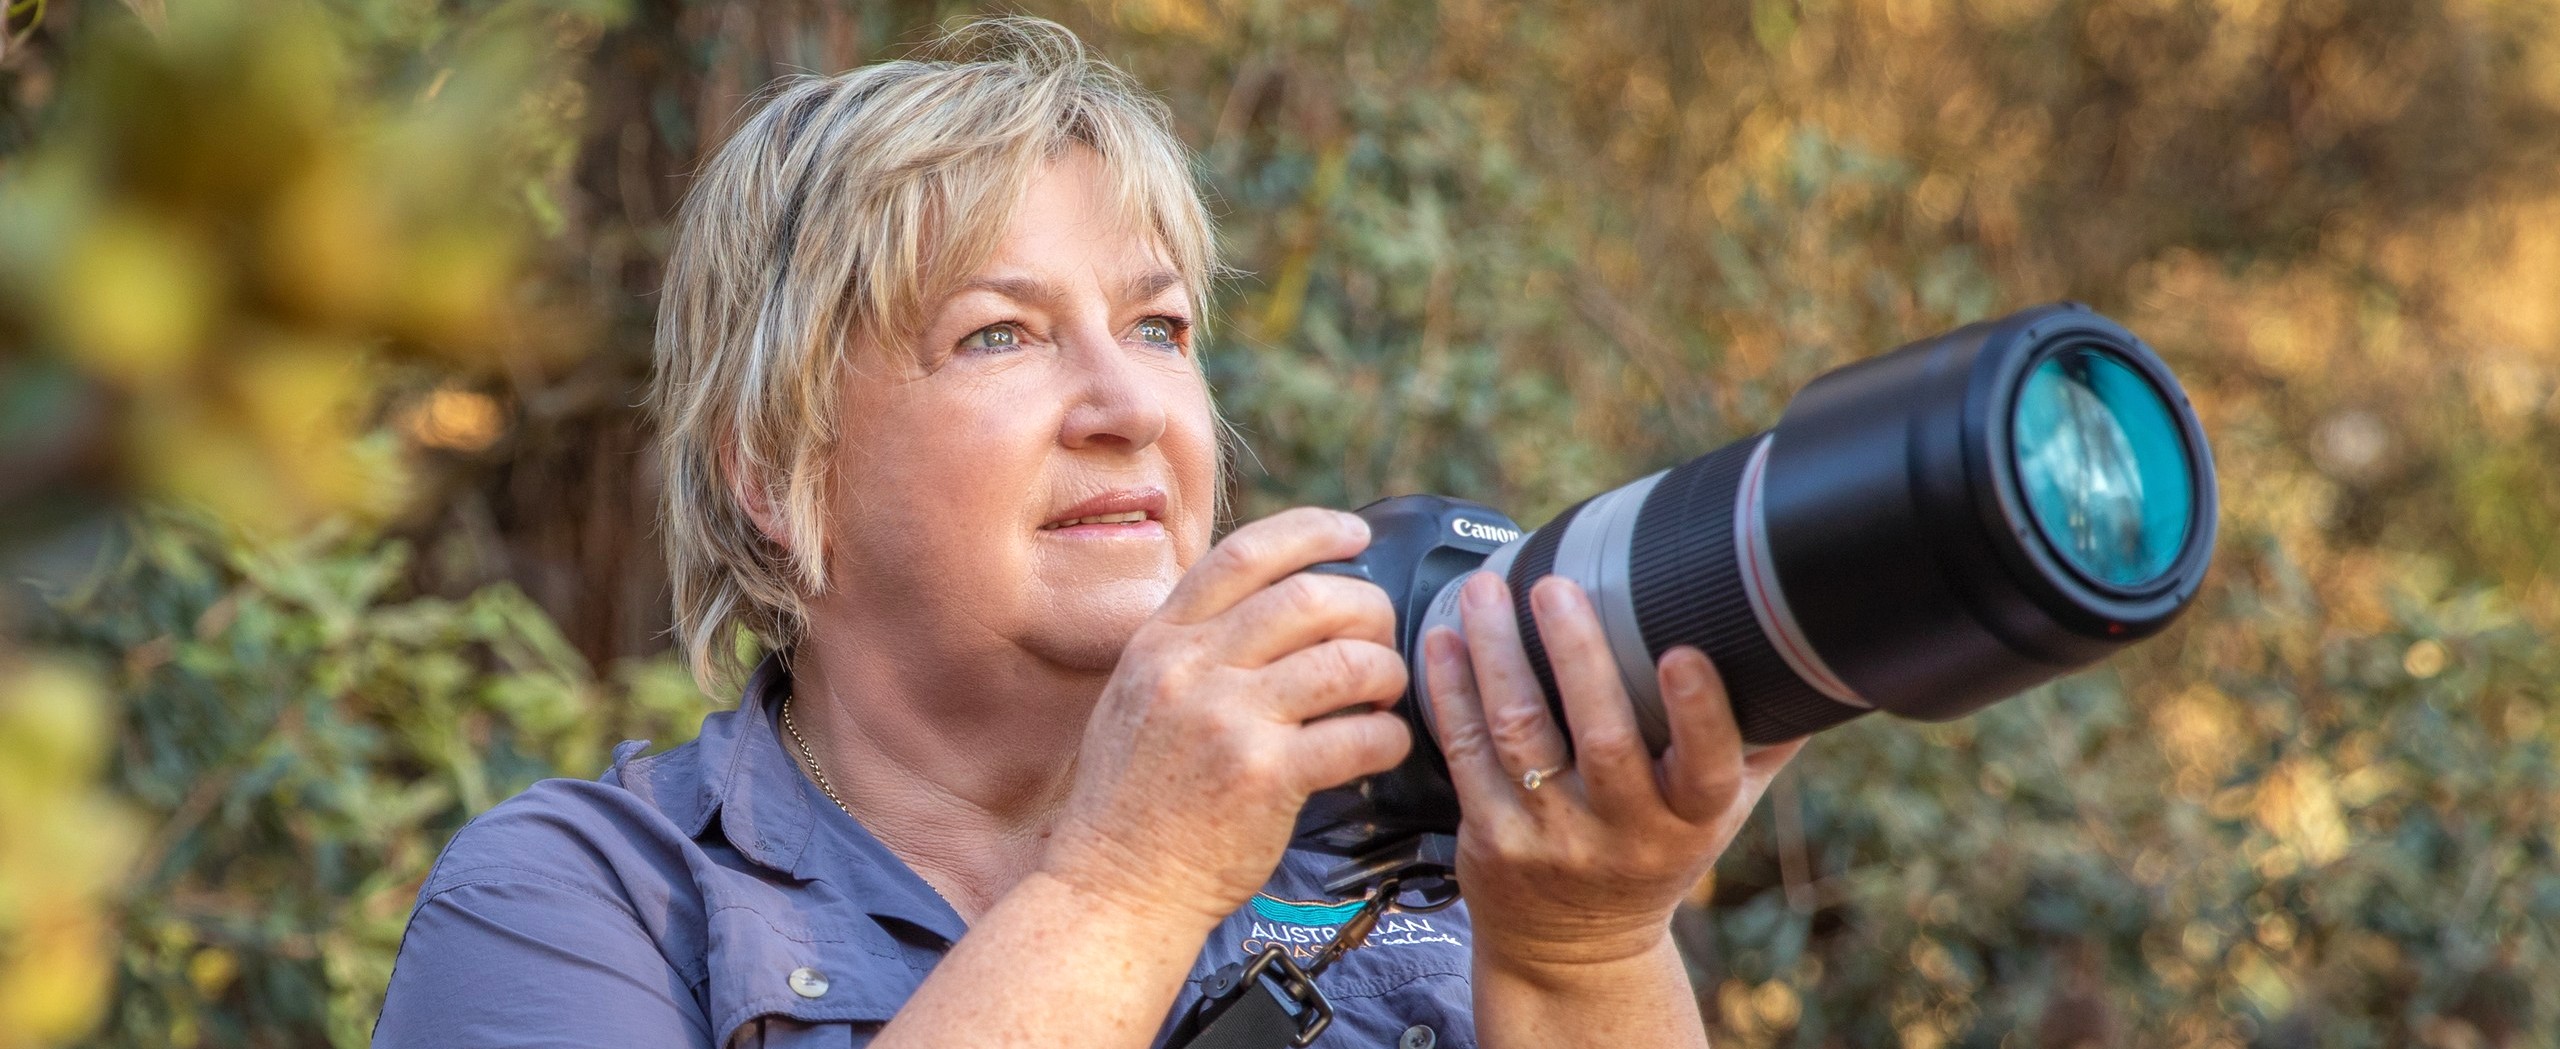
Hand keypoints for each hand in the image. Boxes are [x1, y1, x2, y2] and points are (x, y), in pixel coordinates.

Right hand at [1042, 507, 1414, 927]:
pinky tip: (1383, 744)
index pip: (1245, 554)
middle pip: (1309, 597)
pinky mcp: (1264, 777)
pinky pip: (1359, 735)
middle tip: (1381, 635)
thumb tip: (1269, 601)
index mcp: (1161, 641)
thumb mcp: (1137, 695)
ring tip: (1385, 692)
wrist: (1115, 887)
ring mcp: (1227, 720)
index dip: (1312, 532)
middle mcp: (1191, 669)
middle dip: (1367, 608)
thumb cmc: (1134, 800)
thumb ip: (1191, 646)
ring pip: (1345, 661)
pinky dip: (1389, 736)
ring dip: (1386, 671)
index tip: (1354, 534)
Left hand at [1422, 571, 1804, 971]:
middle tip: (1556, 586)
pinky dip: (1452, 691)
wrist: (1574, 949)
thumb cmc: (1654, 854)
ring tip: (1485, 591)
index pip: (1706, 768)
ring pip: (1520, 736)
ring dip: (1497, 657)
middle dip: (1577, 656)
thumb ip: (1759, 740)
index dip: (1699, 713)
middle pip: (1602, 739)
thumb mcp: (1720, 813)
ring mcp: (1551, 837)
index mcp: (1690, 818)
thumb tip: (1812, 652)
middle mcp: (1623, 831)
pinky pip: (1467, 754)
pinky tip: (1443, 639)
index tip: (1685, 650)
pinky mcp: (1490, 838)